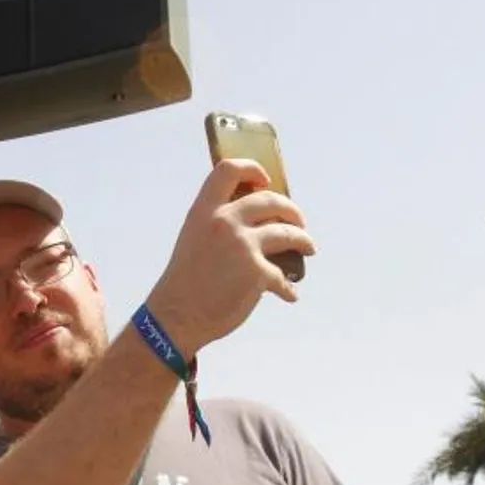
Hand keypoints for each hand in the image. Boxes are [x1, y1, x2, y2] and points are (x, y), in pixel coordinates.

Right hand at [144, 158, 314, 355]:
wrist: (176, 316)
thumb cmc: (184, 282)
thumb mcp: (193, 238)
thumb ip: (216, 224)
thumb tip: (252, 220)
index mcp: (204, 211)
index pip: (229, 170)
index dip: (252, 168)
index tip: (266, 179)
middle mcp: (225, 222)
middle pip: (270, 200)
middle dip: (292, 209)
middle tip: (298, 221)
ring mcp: (243, 245)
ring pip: (288, 234)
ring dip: (303, 241)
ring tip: (308, 248)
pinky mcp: (257, 272)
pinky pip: (283, 277)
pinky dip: (288, 288)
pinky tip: (289, 294)